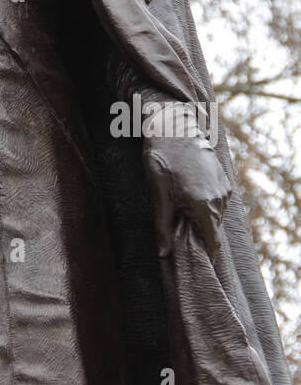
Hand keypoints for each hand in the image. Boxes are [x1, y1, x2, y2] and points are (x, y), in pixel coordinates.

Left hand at [144, 138, 231, 258]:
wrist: (173, 127)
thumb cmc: (163, 161)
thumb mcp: (159, 196)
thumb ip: (163, 227)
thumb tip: (164, 254)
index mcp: (205, 207)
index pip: (213, 243)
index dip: (204, 253)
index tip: (193, 257)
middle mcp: (220, 200)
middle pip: (214, 230)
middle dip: (200, 234)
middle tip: (181, 232)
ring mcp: (224, 188)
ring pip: (216, 215)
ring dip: (203, 218)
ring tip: (182, 211)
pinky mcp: (224, 178)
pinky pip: (218, 201)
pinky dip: (207, 204)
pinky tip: (190, 196)